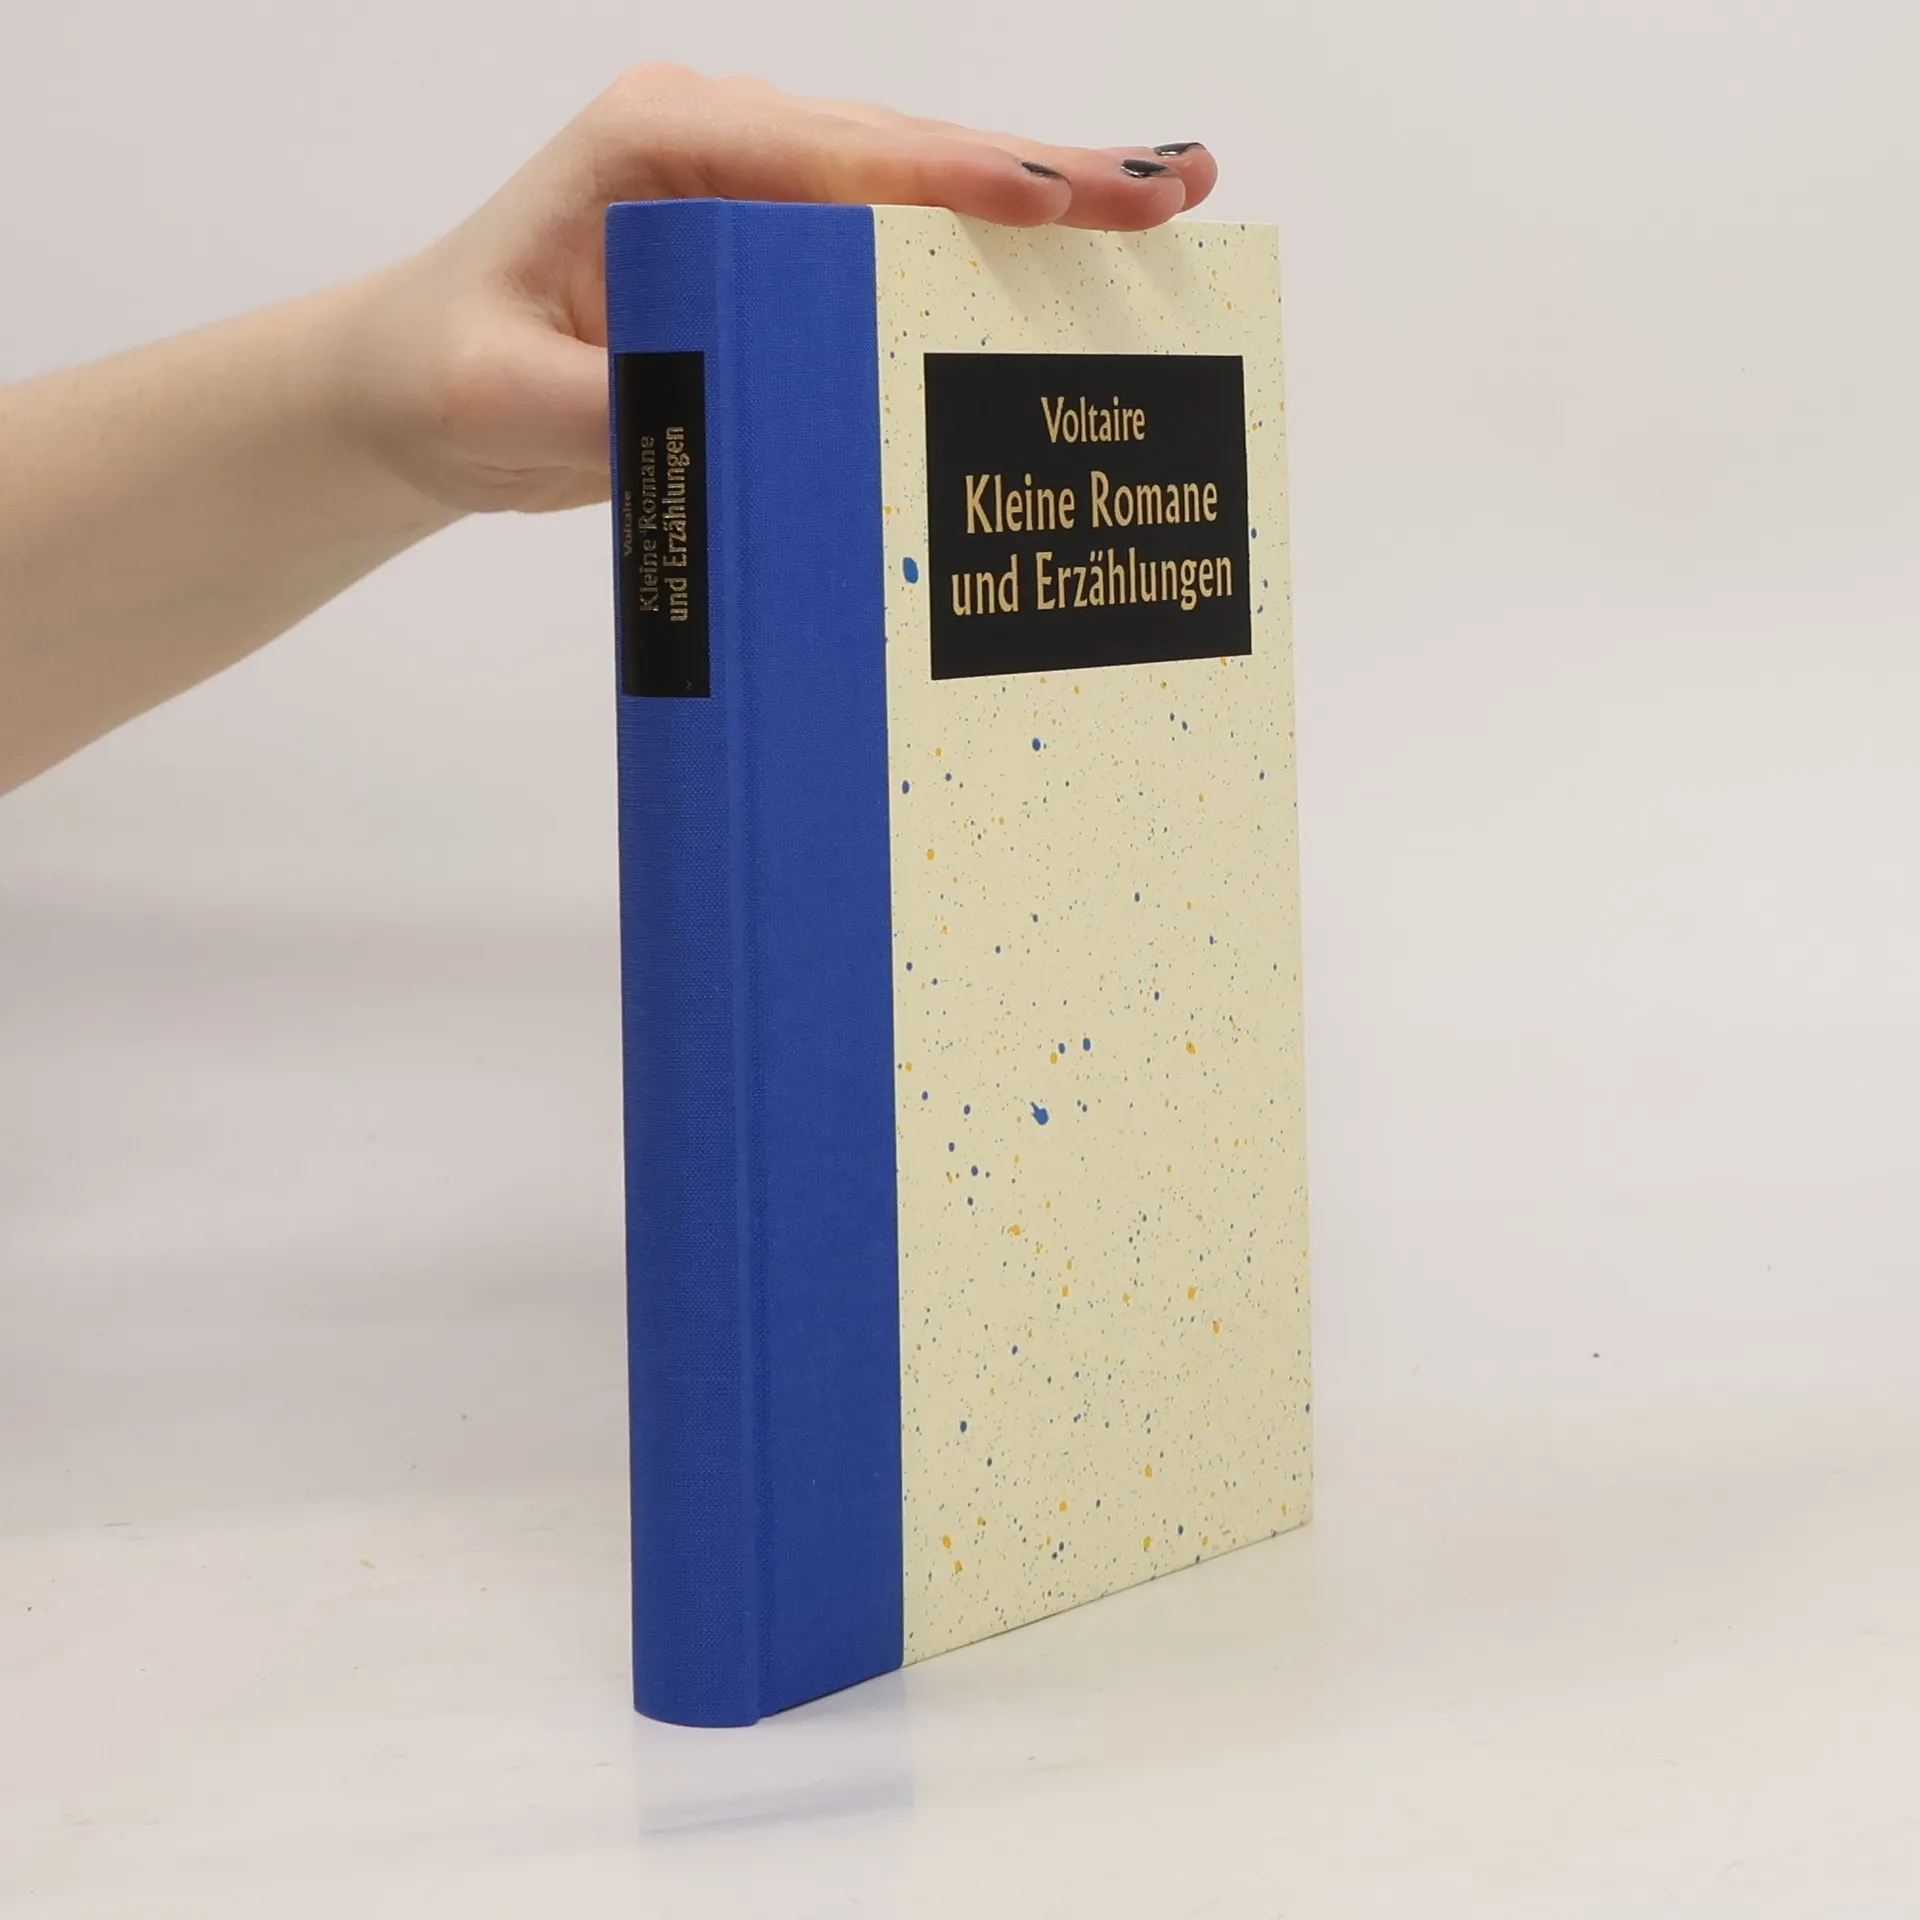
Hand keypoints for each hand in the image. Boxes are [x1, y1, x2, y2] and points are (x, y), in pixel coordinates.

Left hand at [334, 65, 1217, 516]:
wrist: (416, 388)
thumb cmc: (447, 372)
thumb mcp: (504, 398)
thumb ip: (610, 403)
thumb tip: (726, 417)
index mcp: (659, 145)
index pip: (830, 155)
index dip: (949, 179)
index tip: (1052, 200)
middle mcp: (721, 148)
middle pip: (905, 153)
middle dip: (1042, 175)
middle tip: (1169, 190)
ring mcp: (756, 195)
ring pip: (917, 188)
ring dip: (1038, 201)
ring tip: (1163, 203)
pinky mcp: (774, 253)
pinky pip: (892, 243)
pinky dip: (982, 255)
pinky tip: (1067, 263)